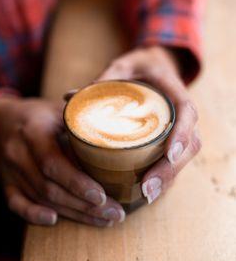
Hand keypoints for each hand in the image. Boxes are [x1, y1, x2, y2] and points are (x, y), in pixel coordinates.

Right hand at [0, 97, 124, 225]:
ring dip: (73, 213)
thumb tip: (116, 128)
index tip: (102, 197)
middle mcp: (18, 153)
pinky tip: (55, 221)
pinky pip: (17, 205)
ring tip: (104, 220)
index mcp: (33, 131)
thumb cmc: (37, 113)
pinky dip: (34, 215)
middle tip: (115, 214)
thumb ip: (81, 119)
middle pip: (50, 188)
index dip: (77, 182)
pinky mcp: (7, 184)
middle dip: (85, 206)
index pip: (53, 163)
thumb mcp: (57, 108)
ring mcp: (10, 171)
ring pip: (41, 199)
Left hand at [98, 46, 200, 203]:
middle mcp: (182, 112)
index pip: (187, 112)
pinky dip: (164, 176)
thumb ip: (103, 80)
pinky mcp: (174, 138)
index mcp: (174, 90)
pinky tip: (147, 191)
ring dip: (168, 178)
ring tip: (146, 195)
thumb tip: (70, 97)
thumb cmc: (140, 66)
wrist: (158, 66)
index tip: (168, 154)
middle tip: (147, 188)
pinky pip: (176, 160)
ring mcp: (181, 127)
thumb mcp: (123, 65)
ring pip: (185, 156)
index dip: (182, 134)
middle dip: (170, 169)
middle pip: (190, 144)